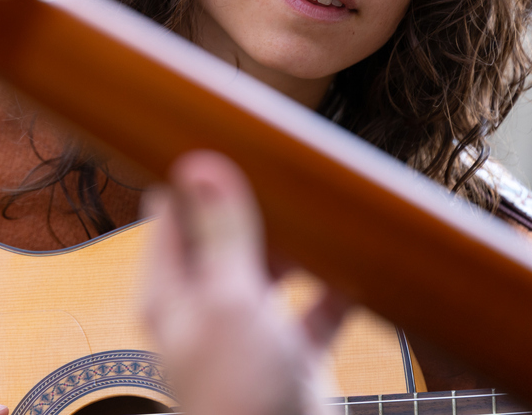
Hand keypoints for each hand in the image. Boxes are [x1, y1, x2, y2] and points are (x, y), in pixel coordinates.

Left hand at [142, 151, 349, 414]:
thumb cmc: (237, 399)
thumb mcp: (229, 302)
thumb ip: (221, 235)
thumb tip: (201, 167)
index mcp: (171, 291)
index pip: (172, 212)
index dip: (198, 177)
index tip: (234, 141)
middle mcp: (205, 308)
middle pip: (227, 236)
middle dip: (260, 206)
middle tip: (293, 172)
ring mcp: (249, 333)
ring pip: (274, 270)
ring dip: (301, 245)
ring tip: (328, 212)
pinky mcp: (290, 357)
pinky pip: (315, 310)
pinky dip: (335, 290)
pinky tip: (360, 269)